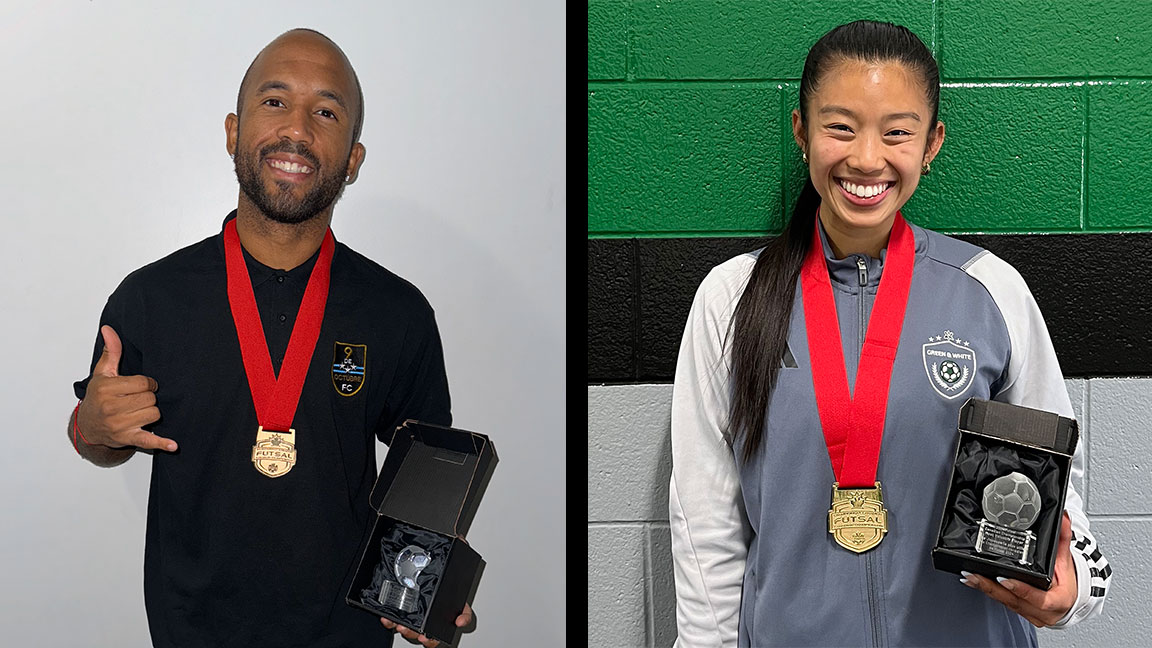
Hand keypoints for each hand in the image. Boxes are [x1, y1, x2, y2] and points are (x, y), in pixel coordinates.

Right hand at [77, 325, 172, 451]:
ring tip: (137, 412)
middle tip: (135, 400)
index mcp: (106, 389)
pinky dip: (161, 443)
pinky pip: (147, 440)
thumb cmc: (98, 397)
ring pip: (154, 415)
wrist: (87, 426)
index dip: (146, 384)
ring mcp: (119, 425)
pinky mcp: (127, 439)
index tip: (139, 386)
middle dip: (147, 398)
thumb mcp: (102, 374)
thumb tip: (108, 329)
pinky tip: (172, 445)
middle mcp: (111, 408)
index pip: (144, 383)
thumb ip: (111, 352)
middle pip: (150, 399)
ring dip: (150, 413)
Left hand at [380, 603, 473, 646]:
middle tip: (408, 629)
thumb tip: (461, 622)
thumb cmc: (450, 596)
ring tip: (399, 624)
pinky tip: (387, 618)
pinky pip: (393, 619)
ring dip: (400, 627)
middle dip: (411, 633)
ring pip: (404, 627)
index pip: (433, 639)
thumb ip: (465, 614)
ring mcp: (412, 618)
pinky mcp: (401, 612)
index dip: (429, 641)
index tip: (425, 637)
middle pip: (416, 634)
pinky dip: (389, 620)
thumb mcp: (462, 606)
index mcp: (437, 625)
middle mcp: (424, 624)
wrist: (432, 576)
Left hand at [960, 513, 1077, 626]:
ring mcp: (1030, 614)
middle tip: (975, 574)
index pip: (1037, 598)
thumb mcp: (1066, 561)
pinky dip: (988, 592)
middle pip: (1014, 600)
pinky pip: (1001, 602)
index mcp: (1057, 601)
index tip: (1003, 578)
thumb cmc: (1067, 584)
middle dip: (992, 587)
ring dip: (985, 589)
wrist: (1069, 602)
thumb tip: (1063, 518)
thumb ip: (1062, 539)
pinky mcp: (1019, 611)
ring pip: (1005, 602)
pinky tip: (974, 583)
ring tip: (970, 576)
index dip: (1020, 589)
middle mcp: (1043, 611)